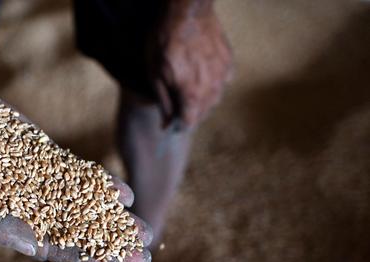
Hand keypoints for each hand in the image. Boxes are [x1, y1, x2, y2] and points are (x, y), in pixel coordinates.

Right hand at [0, 82, 155, 261]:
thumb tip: (34, 247)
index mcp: (12, 227)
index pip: (53, 250)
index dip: (82, 261)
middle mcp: (32, 209)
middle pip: (79, 233)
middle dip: (110, 246)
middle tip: (142, 259)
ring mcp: (44, 183)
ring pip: (87, 207)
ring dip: (116, 221)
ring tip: (145, 233)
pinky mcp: (51, 159)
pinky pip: (82, 176)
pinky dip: (104, 186)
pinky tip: (126, 195)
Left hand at [150, 0, 232, 125]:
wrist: (187, 13)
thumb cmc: (166, 42)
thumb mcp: (155, 75)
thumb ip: (164, 102)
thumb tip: (167, 124)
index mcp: (193, 95)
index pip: (190, 123)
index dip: (179, 125)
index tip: (172, 121)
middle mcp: (213, 89)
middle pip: (203, 113)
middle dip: (190, 113)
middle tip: (177, 102)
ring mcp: (224, 75)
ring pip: (215, 99)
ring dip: (202, 100)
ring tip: (189, 86)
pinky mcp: (229, 63)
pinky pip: (223, 82)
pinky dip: (213, 83)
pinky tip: (201, 73)